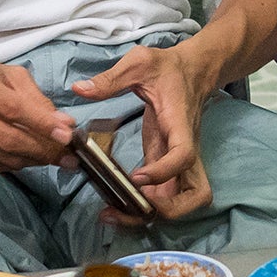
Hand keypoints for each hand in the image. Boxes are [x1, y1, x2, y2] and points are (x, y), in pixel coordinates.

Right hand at [0, 62, 75, 172]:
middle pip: (10, 138)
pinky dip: (19, 163)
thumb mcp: (5, 75)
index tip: (67, 134)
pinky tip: (30, 156)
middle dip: (45, 148)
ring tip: (56, 156)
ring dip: (36, 159)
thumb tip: (62, 123)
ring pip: (6, 157)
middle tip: (69, 154)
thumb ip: (35, 96)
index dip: (42, 123)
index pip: (12, 108)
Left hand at [71, 44, 214, 222]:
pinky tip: (118, 204)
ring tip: (118, 213)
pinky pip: (167, 193)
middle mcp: (186, 147)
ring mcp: (180, 159)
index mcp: (180, 123)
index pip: (184, 155)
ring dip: (157, 214)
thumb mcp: (140, 63)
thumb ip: (111, 78)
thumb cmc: (168, 67)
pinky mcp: (169, 161)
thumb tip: (79, 89)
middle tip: (133, 206)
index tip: (136, 177)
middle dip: (169, 209)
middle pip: (197, 194)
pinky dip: (148, 206)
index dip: (164, 171)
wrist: (194, 70)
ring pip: (185, 201)